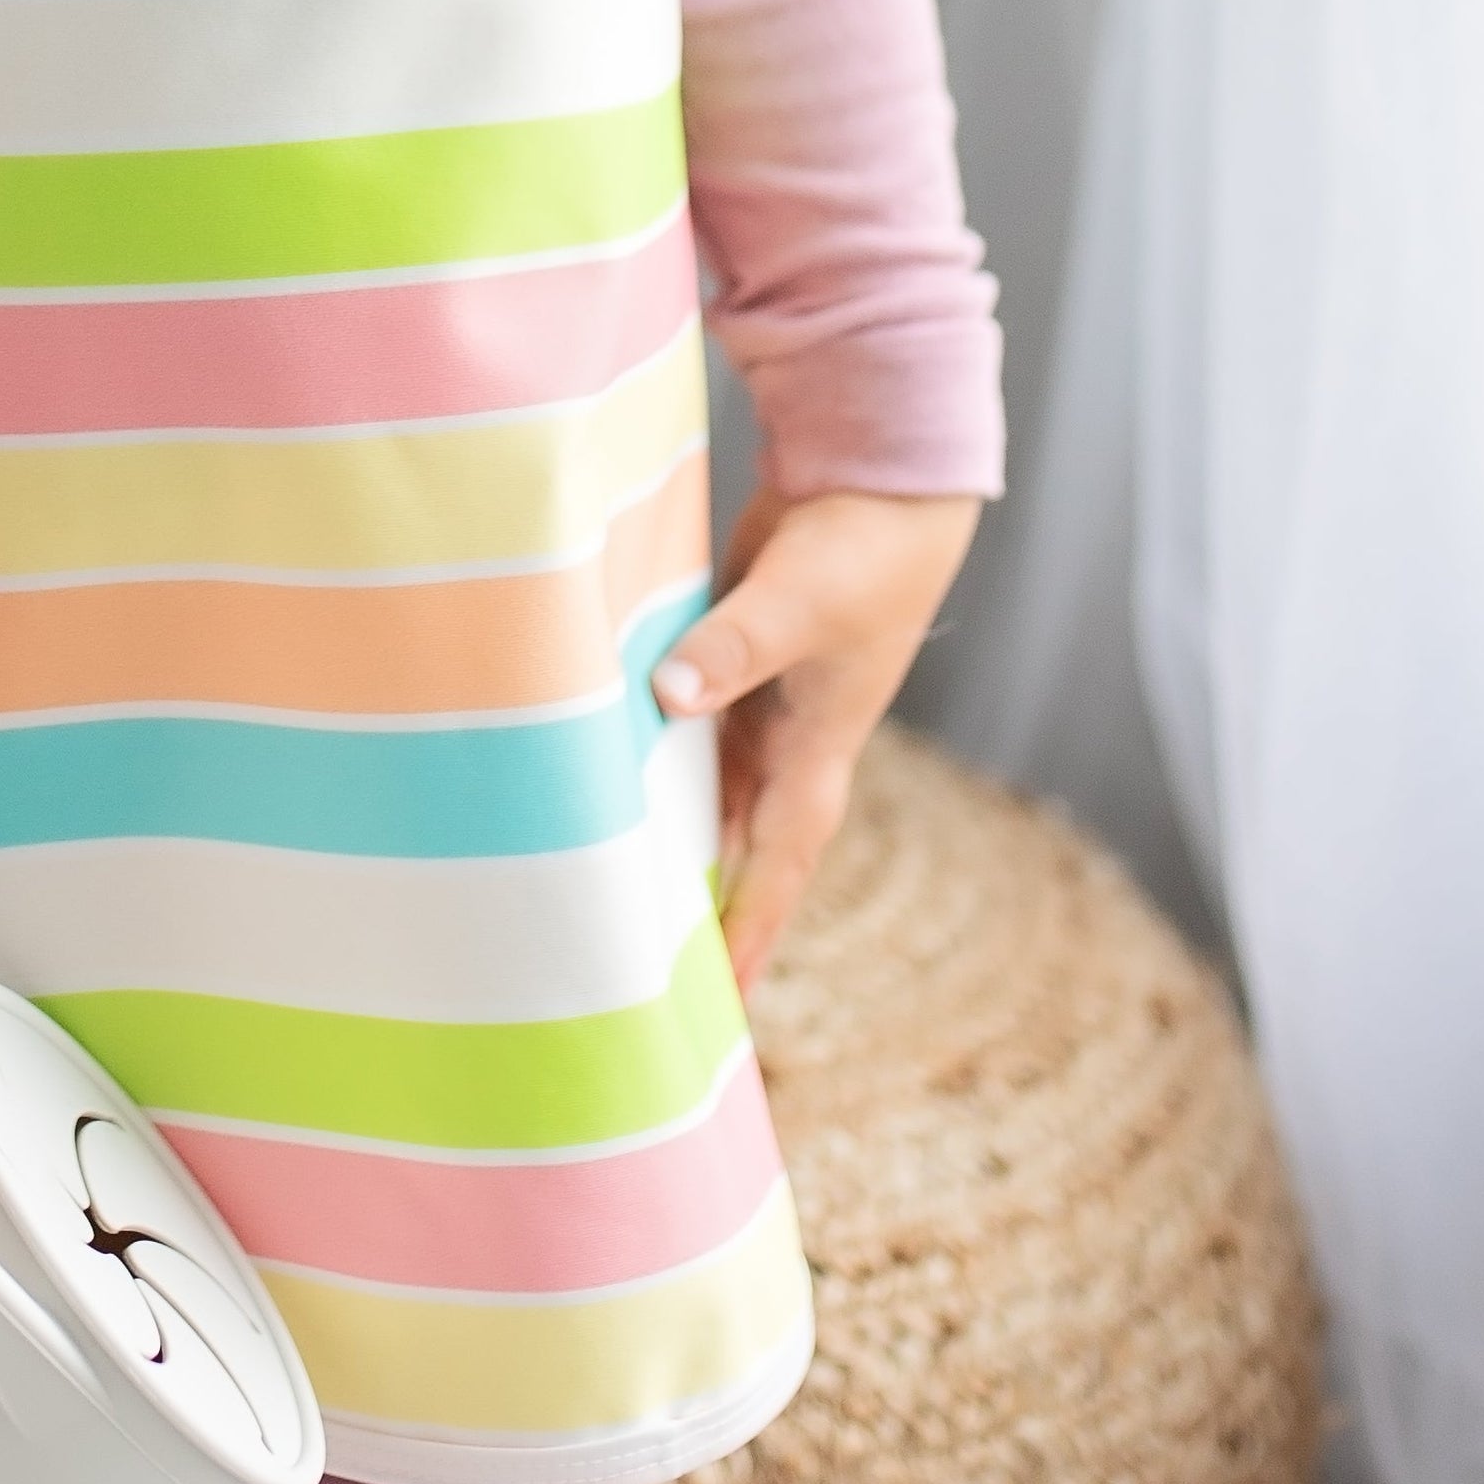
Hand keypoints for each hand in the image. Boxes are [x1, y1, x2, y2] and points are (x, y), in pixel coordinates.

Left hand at [652, 487, 978, 988]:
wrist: (885, 480)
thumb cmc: (863, 550)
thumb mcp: (800, 603)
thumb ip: (736, 649)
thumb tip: (670, 693)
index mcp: (818, 751)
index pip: (777, 865)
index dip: (748, 933)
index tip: (718, 1003)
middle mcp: (788, 740)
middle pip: (733, 842)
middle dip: (697, 903)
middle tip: (639, 967)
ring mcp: (760, 697)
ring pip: (703, 784)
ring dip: (664, 826)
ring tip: (604, 885)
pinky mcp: (732, 652)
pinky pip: (685, 717)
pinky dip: (650, 745)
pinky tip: (599, 764)